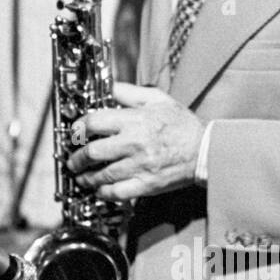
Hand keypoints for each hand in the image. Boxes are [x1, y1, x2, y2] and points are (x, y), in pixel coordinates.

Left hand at [66, 82, 204, 199]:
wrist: (206, 150)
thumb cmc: (182, 124)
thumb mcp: (158, 98)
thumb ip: (129, 92)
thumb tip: (107, 87)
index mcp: (135, 120)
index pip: (94, 122)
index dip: (78, 128)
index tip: (75, 133)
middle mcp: (134, 143)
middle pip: (92, 152)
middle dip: (76, 157)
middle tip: (73, 160)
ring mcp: (139, 166)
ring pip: (101, 175)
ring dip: (86, 177)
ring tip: (81, 176)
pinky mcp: (146, 185)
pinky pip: (117, 192)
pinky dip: (103, 193)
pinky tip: (99, 190)